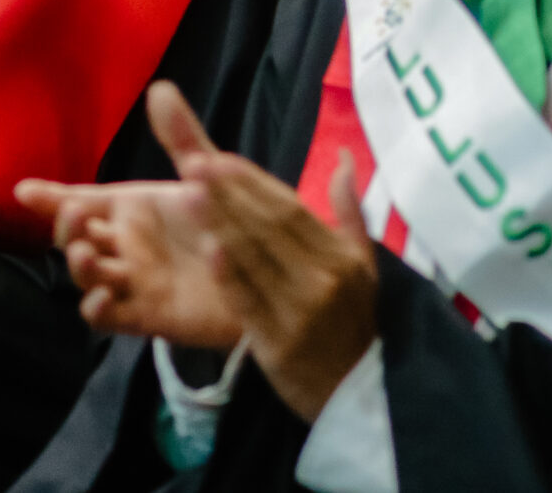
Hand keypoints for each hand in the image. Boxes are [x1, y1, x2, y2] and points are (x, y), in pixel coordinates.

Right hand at [15, 84, 243, 347]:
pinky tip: (101, 296)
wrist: (269, 273)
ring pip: (87, 275)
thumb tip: (159, 88)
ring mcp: (133, 281)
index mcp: (131, 208)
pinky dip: (97, 308)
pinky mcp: (147, 315)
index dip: (50, 197)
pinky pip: (109, 316)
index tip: (24, 190)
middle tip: (74, 213)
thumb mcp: (206, 175)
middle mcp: (125, 244)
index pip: (80, 200)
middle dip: (65, 226)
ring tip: (87, 252)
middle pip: (76, 237)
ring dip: (77, 265)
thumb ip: (181, 137)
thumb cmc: (230, 220)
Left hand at [189, 144, 379, 421]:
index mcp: (341, 257)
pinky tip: (208, 249)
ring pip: (255, 260)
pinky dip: (229, 276)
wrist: (356, 393)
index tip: (218, 157)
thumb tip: (344, 158)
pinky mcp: (278, 344)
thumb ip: (349, 210)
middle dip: (229, 194)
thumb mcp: (363, 265)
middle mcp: (323, 280)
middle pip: (269, 228)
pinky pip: (248, 303)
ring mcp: (300, 314)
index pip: (291, 209)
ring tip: (188, 192)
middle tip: (192, 163)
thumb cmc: (352, 319)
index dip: (253, 182)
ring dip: (220, 224)